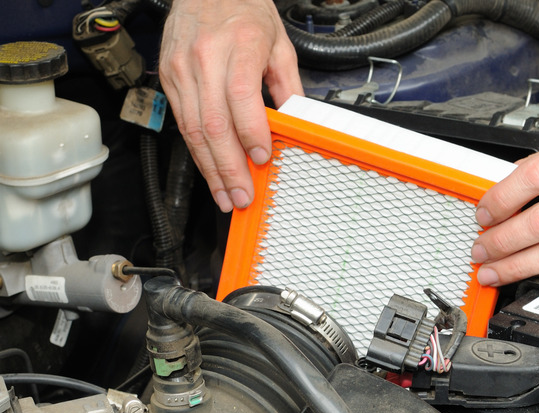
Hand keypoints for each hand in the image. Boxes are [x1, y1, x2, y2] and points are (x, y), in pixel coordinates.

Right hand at [159, 0, 302, 211]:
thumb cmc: (244, 9)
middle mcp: (205, 57)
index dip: (250, 132)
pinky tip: (211, 171)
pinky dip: (198, 152)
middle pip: (213, 122)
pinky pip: (182, 122)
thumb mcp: (279, 42)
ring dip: (211, 169)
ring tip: (226, 195)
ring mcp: (181, 68)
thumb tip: (296, 123)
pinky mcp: (168, 77)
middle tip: (242, 196)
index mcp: (240, 44)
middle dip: (229, 167)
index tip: (262, 158)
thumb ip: (289, 85)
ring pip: (193, 129)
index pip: (241, 96)